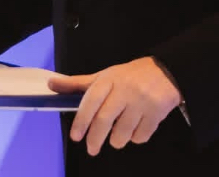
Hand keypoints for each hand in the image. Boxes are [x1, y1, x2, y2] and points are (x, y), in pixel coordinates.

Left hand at [48, 57, 181, 155]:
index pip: (91, 101)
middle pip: (105, 120)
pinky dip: (135, 137)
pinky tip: (136, 128)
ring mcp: (142, 102)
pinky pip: (140, 136)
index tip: (76, 136)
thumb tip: (51, 84)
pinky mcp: (157, 113)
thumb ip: (78, 83)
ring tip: (118, 135)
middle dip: (95, 139)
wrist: (167, 71)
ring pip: (122, 133)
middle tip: (91, 148)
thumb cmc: (131, 76)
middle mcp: (125, 90)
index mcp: (110, 79)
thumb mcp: (105, 75)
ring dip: (117, 140)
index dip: (81, 121)